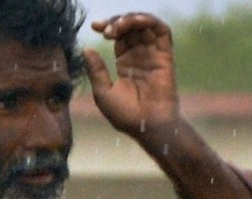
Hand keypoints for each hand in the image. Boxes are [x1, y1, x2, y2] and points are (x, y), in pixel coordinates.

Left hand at [84, 14, 183, 140]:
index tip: (95, 26)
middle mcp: (139, 55)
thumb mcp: (103, 93)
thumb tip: (86, 49)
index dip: (108, 26)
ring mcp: (153, 54)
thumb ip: (96, 70)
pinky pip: (161, 31)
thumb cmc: (126, 115)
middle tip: (106, 30)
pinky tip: (135, 22)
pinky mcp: (165, 55)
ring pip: (145, 25)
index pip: (118, 36)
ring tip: (117, 27)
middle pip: (130, 27)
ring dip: (130, 19)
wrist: (147, 126)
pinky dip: (149, 21)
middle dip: (117, 22)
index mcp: (125, 62)